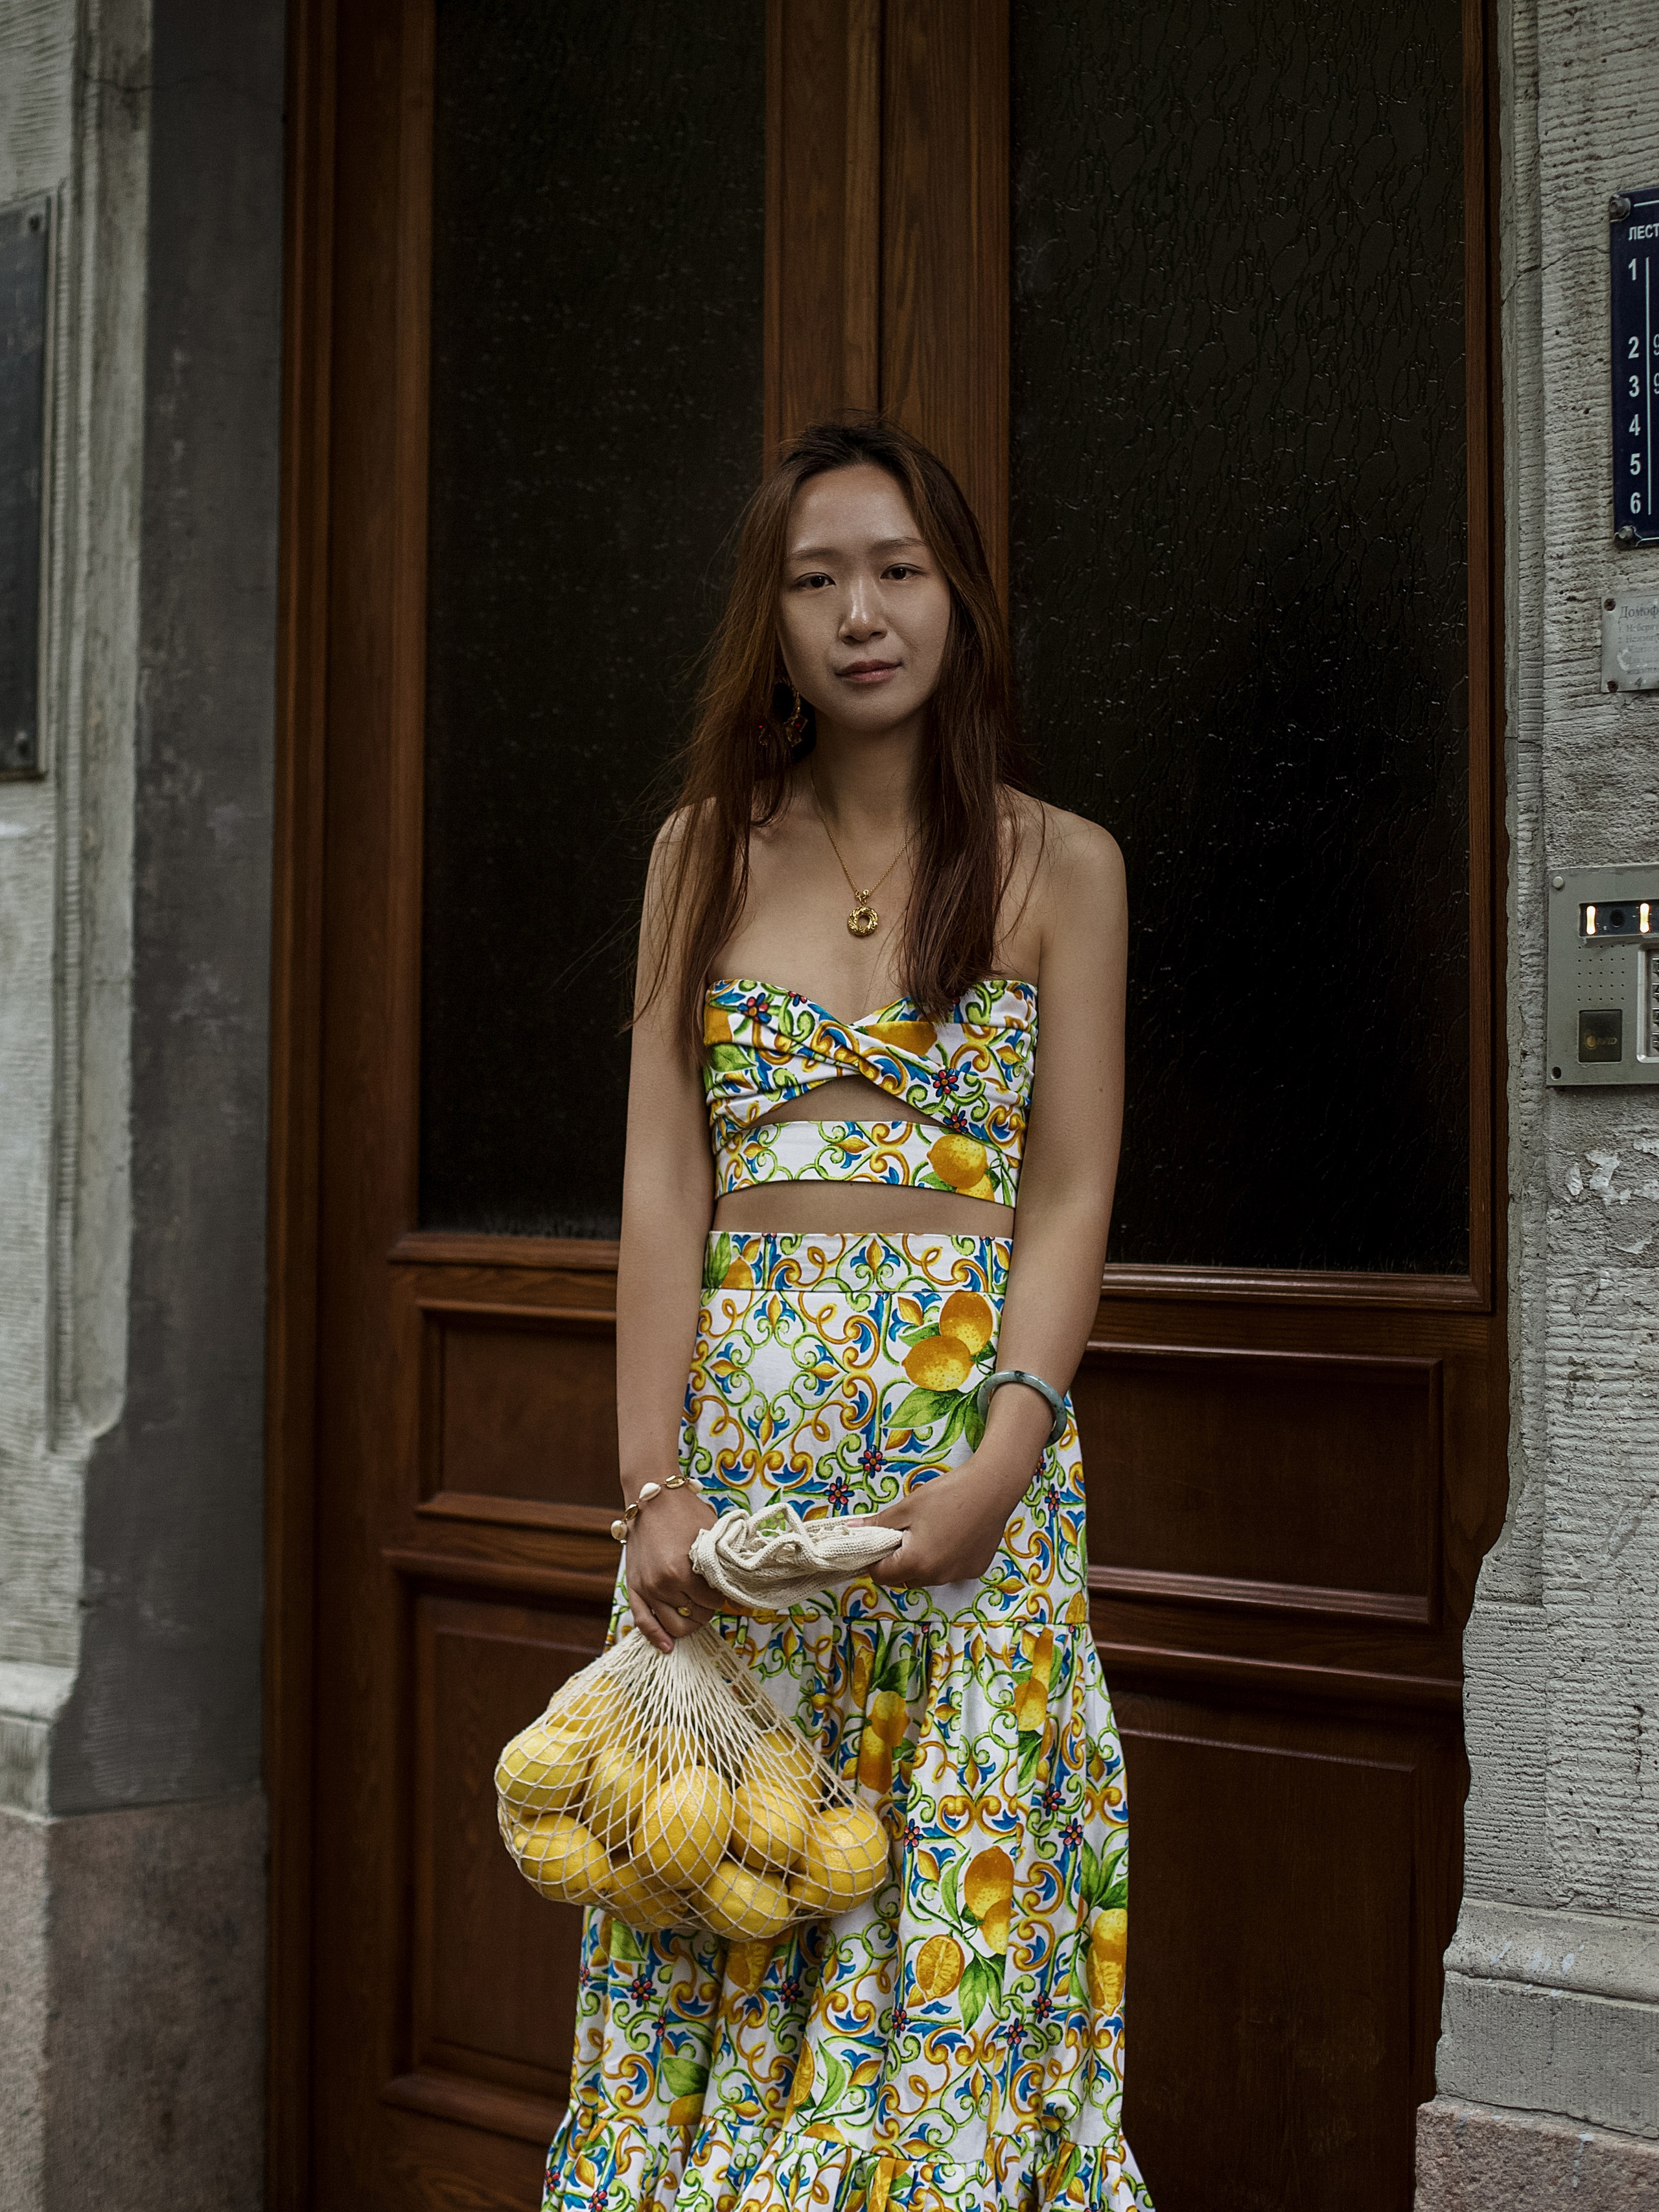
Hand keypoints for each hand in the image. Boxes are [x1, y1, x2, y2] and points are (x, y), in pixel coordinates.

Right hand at [623, 1482, 721, 1651]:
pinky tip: (668, 1647)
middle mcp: (663, 1585)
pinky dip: (655, 1637)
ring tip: (697, 1613)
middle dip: (708, 1610)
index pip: (713, 1602)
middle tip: (712, 1599)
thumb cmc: (686, 1513)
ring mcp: (646, 1589)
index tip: (726, 1589)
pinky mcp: (633, 1588)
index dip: (723, 1597)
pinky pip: (643, 1622)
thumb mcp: (711, 1536)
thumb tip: (741, 1596)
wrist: (651, 1498)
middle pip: (695, 1616)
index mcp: (684, 1572)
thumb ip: (723, 1566)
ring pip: (673, 1625)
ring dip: (689, 1623)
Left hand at [866, 1447, 1039, 1588]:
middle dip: (897, 1563)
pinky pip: (950, 1571)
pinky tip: (952, 1535)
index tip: (877, 1542)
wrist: (992, 1487)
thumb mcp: (907, 1508)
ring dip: (921, 1563)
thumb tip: (849, 1530)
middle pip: (904, 1579)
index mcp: (916, 1563)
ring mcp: (959, 1575)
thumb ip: (877, 1524)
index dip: (874, 1560)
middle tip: (902, 1534)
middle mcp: (938, 1577)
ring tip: (928, 1532)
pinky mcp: (975, 1569)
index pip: (881, 1576)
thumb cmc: (946, 1494)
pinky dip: (944, 1560)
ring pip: (928, 1576)